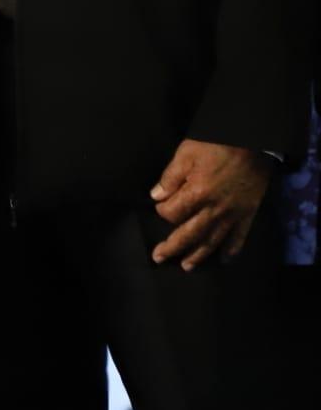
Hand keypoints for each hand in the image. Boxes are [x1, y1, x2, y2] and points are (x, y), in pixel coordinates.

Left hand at [149, 138, 271, 268]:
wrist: (253, 143)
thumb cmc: (216, 145)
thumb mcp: (186, 154)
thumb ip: (170, 177)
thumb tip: (156, 197)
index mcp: (198, 193)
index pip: (173, 213)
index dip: (162, 211)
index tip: (159, 206)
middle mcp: (215, 210)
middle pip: (190, 234)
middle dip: (172, 247)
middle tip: (159, 258)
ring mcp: (233, 214)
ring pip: (213, 241)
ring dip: (198, 255)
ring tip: (186, 266)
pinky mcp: (248, 214)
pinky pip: (239, 238)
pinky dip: (231, 251)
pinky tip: (223, 260)